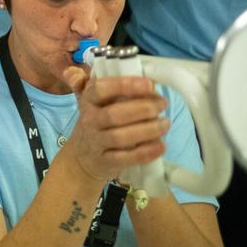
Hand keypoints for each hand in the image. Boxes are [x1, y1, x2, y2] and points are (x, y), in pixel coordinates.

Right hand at [58, 67, 169, 183]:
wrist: (81, 156)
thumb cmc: (99, 123)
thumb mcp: (100, 103)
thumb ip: (121, 91)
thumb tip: (152, 85)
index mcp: (89, 100)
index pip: (101, 89)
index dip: (125, 85)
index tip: (149, 84)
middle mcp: (89, 120)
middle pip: (114, 114)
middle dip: (143, 108)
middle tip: (162, 105)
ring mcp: (95, 142)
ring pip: (121, 137)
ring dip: (147, 130)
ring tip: (165, 124)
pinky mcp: (104, 161)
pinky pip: (126, 158)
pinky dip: (146, 152)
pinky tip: (161, 145)